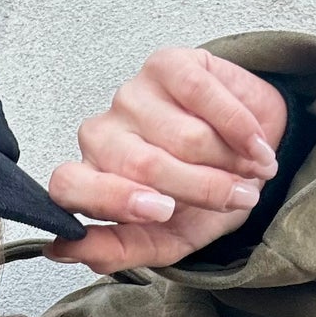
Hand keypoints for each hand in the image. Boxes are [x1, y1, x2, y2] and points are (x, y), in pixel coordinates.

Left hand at [42, 47, 288, 272]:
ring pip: (183, 136)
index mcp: (90, 180)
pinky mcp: (166, 65)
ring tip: (246, 169)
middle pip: (143, 166)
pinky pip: (204, 96)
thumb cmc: (200, 198)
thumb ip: (117, 250)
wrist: (250, 156)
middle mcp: (101, 134)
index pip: (70, 187)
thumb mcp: (166, 240)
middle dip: (202, 189)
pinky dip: (240, 129)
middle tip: (236, 197)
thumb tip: (61, 251)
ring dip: (230, 161)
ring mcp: (130, 96)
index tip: (163, 211)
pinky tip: (254, 145)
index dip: (115, 200)